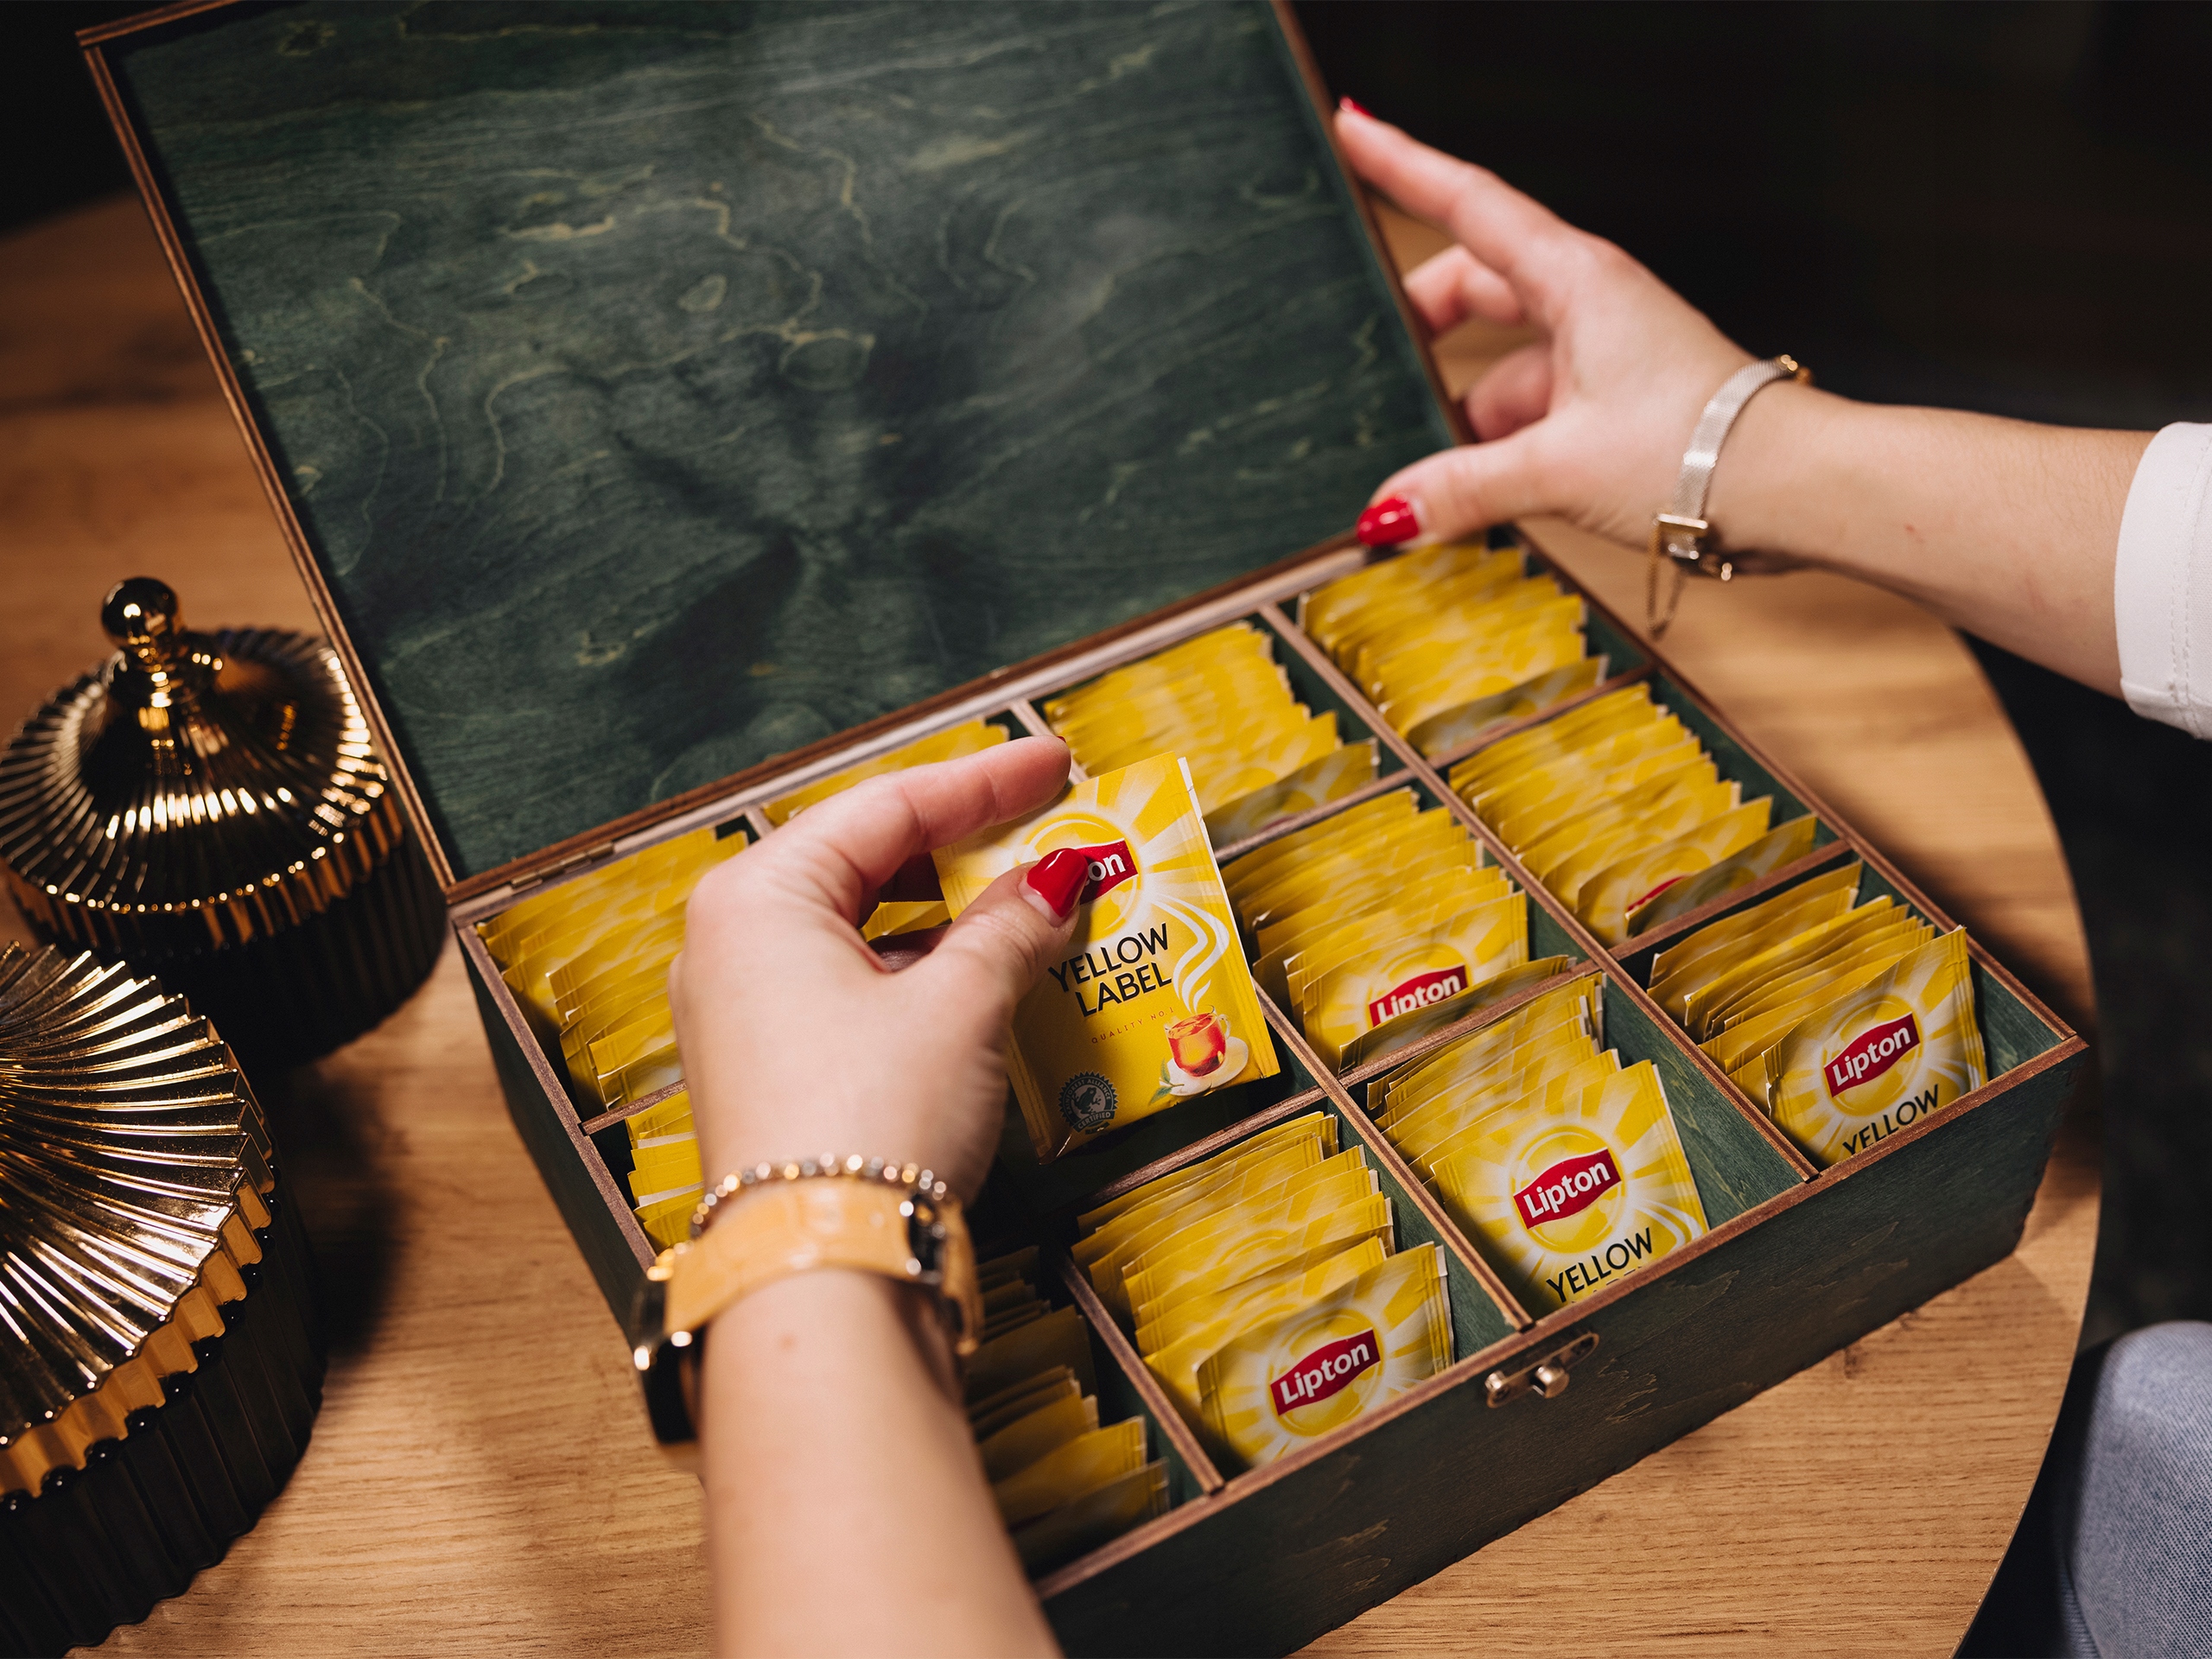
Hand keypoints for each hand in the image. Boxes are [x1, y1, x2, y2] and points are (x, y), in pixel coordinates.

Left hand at [670, 736, 1082, 1202]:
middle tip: (1049, 825)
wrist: (819, 1278)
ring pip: (863, 928)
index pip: (885, 805)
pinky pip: (855, 988)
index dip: (984, 782)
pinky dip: (925, 972)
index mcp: (756, 898)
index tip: (1053, 765)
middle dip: (966, 846)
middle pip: (866, 861)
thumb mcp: (959, 1005)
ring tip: (1036, 902)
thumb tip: (1058, 878)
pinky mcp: (773, 1070)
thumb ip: (1012, 925)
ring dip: (953, 915)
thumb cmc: (867, 1124)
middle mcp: (732, 945)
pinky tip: (990, 974)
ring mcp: (746, 1012)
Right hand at [1335, 104, 1765, 550]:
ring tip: (1415, 467)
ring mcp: (1598, 355)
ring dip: (1454, 415)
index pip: (1469, 203)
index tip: (1354, 127)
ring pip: (1494, 365)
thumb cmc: (1700, 450)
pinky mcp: (1608, 406)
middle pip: (1468, 290)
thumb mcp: (1557, 467)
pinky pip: (1525, 413)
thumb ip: (1462, 486)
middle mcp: (1585, 305)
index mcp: (1575, 280)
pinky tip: (1462, 496)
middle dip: (1414, 332)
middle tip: (1362, 368)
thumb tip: (1388, 512)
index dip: (1404, 164)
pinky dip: (1488, 449)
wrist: (1791, 490)